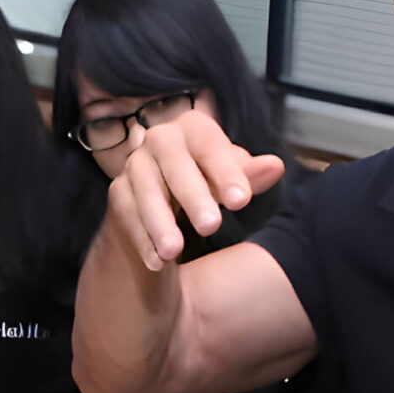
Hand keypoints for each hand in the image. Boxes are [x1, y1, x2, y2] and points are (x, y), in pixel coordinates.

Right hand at [106, 110, 286, 270]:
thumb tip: (275, 167)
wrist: (166, 209)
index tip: (242, 202)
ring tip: (174, 251)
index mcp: (192, 129)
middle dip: (192, 194)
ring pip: (143, 189)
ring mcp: (134, 168)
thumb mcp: (230, 184)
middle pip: (172, 161)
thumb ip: (249, 177)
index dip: (225, 170)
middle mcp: (158, 141)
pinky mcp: (118, 196)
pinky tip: (157, 263)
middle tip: (212, 227)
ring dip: (158, 222)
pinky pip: (126, 215)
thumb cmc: (206, 186)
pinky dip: (142, 240)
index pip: (208, 143)